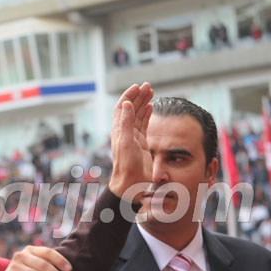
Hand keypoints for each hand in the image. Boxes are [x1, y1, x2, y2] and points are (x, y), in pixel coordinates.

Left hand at [108, 82, 153, 200]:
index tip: (137, 87)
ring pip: (138, 115)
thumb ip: (127, 122)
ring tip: (151, 92)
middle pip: (131, 109)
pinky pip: (143, 124)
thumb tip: (128, 103)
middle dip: (138, 96)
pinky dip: (147, 115)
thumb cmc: (127, 165)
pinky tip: (151, 107)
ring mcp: (133, 137)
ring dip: (143, 103)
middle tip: (148, 86)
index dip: (129, 96)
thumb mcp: (126, 142)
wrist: (131, 183)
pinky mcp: (141, 143)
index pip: (122, 107)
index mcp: (119, 130)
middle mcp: (125, 132)